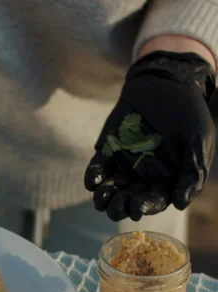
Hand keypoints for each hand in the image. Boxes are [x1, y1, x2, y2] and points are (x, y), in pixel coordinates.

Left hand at [84, 51, 215, 221]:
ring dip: (104, 198)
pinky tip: (93, 182)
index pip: (154, 200)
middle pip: (129, 200)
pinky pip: (98, 168)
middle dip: (121, 207)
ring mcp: (124, 164)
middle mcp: (143, 177)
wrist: (167, 83)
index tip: (137, 208)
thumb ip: (192, 173)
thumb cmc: (188, 114)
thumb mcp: (199, 141)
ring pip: (111, 189)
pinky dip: (94, 177)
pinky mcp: (108, 151)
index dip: (146, 206)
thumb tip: (180, 204)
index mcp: (166, 180)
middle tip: (117, 207)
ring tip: (102, 199)